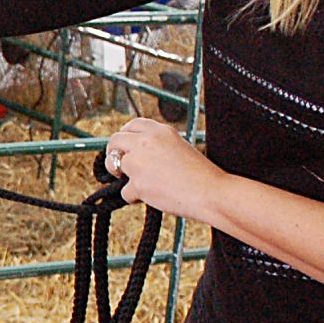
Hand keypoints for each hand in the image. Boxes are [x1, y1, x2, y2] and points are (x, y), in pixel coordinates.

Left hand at [103, 118, 226, 219]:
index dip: (125, 136)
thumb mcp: (180, 147)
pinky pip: (125, 192)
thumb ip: (158, 147)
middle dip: (113, 154)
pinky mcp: (138, 183)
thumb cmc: (201, 175)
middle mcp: (146, 142)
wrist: (211, 192)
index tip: (124, 147)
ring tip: (144, 187)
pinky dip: (135, 198)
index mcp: (160, 131)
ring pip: (118, 167)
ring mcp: (140, 162)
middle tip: (118, 169)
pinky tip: (152, 198)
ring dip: (126, 179)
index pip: (132, 125)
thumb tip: (137, 154)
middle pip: (115, 141)